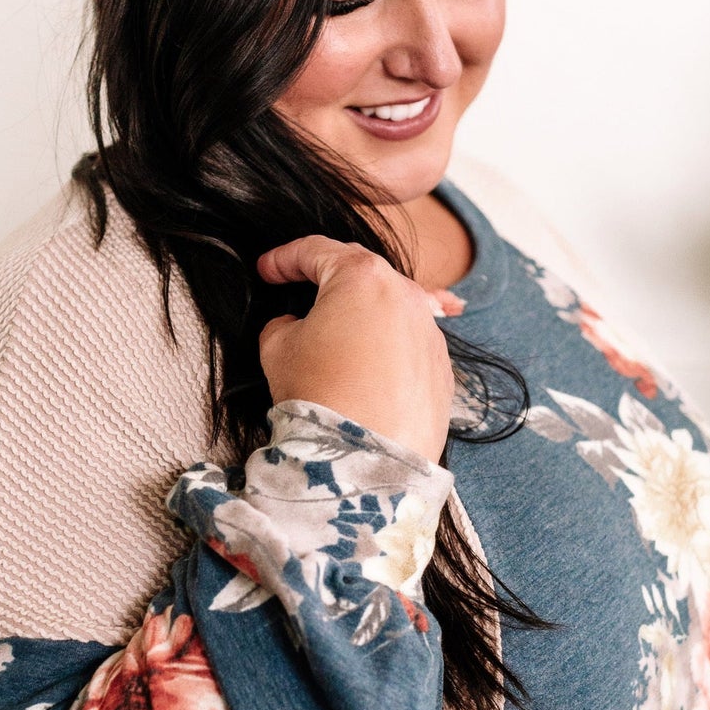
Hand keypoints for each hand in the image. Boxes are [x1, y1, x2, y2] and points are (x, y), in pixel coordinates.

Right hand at [256, 236, 454, 465]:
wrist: (365, 458)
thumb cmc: (320, 395)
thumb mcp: (278, 349)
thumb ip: (283, 324)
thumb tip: (296, 325)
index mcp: (362, 277)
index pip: (317, 251)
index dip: (285, 258)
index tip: (268, 270)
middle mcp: (405, 296)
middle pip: (361, 274)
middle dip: (328, 279)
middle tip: (300, 288)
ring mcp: (430, 333)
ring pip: (391, 310)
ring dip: (363, 316)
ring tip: (337, 336)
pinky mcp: (442, 370)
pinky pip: (409, 348)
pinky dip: (387, 351)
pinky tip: (367, 371)